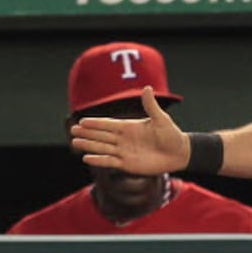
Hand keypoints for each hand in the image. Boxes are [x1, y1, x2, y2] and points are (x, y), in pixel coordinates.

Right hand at [71, 88, 189, 173]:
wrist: (179, 153)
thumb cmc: (171, 135)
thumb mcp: (161, 119)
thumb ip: (150, 106)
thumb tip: (146, 88)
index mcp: (129, 127)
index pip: (108, 124)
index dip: (95, 123)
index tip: (82, 120)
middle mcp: (124, 139)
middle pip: (101, 135)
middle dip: (87, 133)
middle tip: (72, 130)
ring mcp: (124, 152)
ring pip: (102, 148)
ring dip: (89, 145)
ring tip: (75, 142)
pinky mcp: (128, 164)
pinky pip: (110, 162)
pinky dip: (99, 160)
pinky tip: (87, 158)